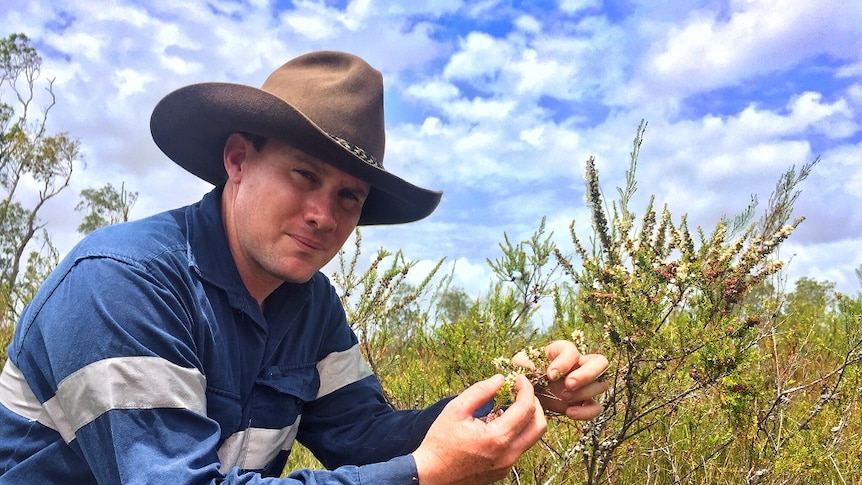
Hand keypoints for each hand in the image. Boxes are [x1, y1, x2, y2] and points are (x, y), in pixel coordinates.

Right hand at [412, 374, 546, 484]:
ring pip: (531, 438)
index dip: (526, 389)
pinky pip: (519, 448)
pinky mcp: (503, 471)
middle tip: (521, 391)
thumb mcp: (456, 410)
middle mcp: (508, 455)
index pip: (526, 409)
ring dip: (526, 419)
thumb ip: (480, 391)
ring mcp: (507, 465)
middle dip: (534, 404)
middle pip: (539, 426)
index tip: (519, 379)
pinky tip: (499, 423)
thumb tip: (500, 379)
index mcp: (497, 438)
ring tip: (510, 405)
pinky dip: (517, 431)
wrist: (431, 475)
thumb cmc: (440, 442)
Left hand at [512, 340, 608, 419]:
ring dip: (585, 392)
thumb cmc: (525, 374)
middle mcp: (579, 365)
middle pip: (599, 362)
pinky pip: (596, 407)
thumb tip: (529, 367)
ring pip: (601, 384)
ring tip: (564, 397)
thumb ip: (523, 363)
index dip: (564, 362)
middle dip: (586, 374)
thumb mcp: (520, 365)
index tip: (550, 374)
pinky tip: (569, 413)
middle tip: (568, 384)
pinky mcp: (584, 402)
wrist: (528, 394)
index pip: (572, 351)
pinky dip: (587, 412)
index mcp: (562, 351)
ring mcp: (585, 384)